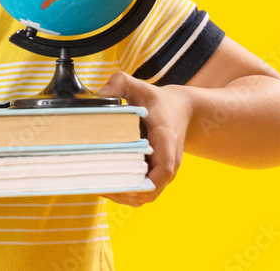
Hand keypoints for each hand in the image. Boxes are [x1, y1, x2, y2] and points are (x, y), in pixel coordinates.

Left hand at [96, 71, 192, 206]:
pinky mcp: (158, 175)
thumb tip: (101, 93)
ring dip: (126, 196)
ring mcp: (165, 171)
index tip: (120, 183)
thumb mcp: (142, 88)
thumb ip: (122, 83)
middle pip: (151, 190)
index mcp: (166, 142)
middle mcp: (170, 162)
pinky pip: (145, 191)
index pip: (162, 171)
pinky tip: (110, 185)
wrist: (181, 109)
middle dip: (125, 193)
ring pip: (147, 196)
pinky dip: (129, 193)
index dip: (143, 182)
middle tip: (98, 184)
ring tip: (100, 187)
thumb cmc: (159, 101)